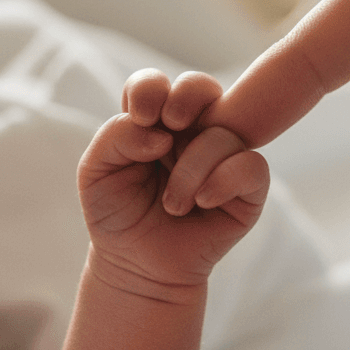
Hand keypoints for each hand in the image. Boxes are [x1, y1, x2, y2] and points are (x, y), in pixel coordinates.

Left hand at [78, 69, 268, 294]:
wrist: (138, 266)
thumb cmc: (117, 214)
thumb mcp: (96, 173)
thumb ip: (115, 138)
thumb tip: (161, 134)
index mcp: (153, 120)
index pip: (154, 83)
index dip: (149, 87)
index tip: (140, 116)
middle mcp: (192, 130)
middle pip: (201, 86)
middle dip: (187, 96)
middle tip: (171, 125)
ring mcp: (223, 155)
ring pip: (222, 133)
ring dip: (191, 169)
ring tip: (174, 204)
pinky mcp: (248, 187)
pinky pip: (252, 165)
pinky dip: (224, 181)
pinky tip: (203, 202)